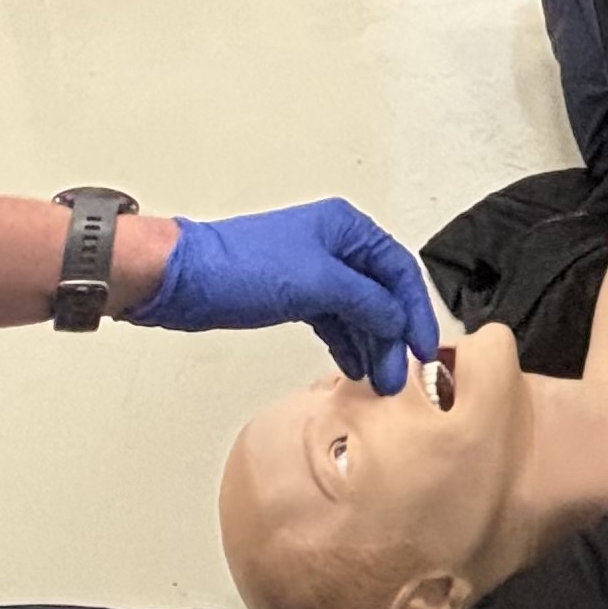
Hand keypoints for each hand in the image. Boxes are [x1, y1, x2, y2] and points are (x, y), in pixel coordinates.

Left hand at [129, 199, 440, 394]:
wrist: (184, 279)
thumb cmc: (239, 266)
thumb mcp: (317, 283)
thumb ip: (366, 302)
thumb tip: (397, 320)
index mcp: (345, 229)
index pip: (399, 270)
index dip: (415, 311)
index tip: (423, 348)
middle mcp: (333, 246)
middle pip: (381, 294)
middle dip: (393, 335)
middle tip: (398, 375)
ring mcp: (313, 272)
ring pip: (359, 311)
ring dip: (372, 345)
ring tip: (379, 380)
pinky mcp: (293, 295)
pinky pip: (334, 321)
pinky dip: (347, 344)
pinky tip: (354, 366)